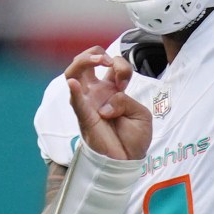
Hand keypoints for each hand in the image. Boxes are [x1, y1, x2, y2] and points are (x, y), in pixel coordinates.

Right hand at [65, 46, 150, 161]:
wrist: (128, 160)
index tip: (126, 81)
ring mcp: (89, 103)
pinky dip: (73, 91)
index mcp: (112, 89)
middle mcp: (97, 93)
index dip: (121, 66)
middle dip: (95, 53)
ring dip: (83, 62)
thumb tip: (107, 105)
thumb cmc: (134, 138)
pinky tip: (73, 83)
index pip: (112, 65)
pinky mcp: (85, 117)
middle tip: (107, 61)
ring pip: (73, 75)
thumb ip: (126, 101)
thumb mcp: (141, 114)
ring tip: (97, 60)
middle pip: (85, 63)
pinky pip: (76, 102)